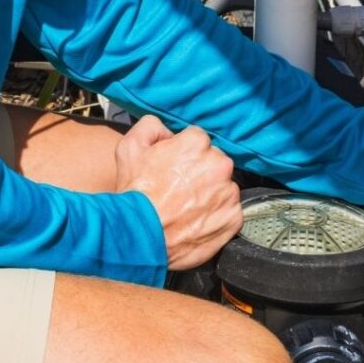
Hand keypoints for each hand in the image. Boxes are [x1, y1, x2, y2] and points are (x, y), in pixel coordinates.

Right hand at [115, 116, 241, 269]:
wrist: (141, 237)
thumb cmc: (136, 193)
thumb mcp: (130, 147)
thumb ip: (151, 126)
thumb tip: (167, 130)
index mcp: (196, 144)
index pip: (197, 140)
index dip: (183, 153)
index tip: (173, 168)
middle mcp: (218, 164)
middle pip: (214, 161)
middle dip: (201, 171)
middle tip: (180, 188)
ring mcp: (228, 193)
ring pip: (224, 186)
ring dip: (211, 193)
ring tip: (188, 207)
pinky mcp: (233, 218)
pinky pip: (230, 210)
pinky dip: (218, 215)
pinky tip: (197, 220)